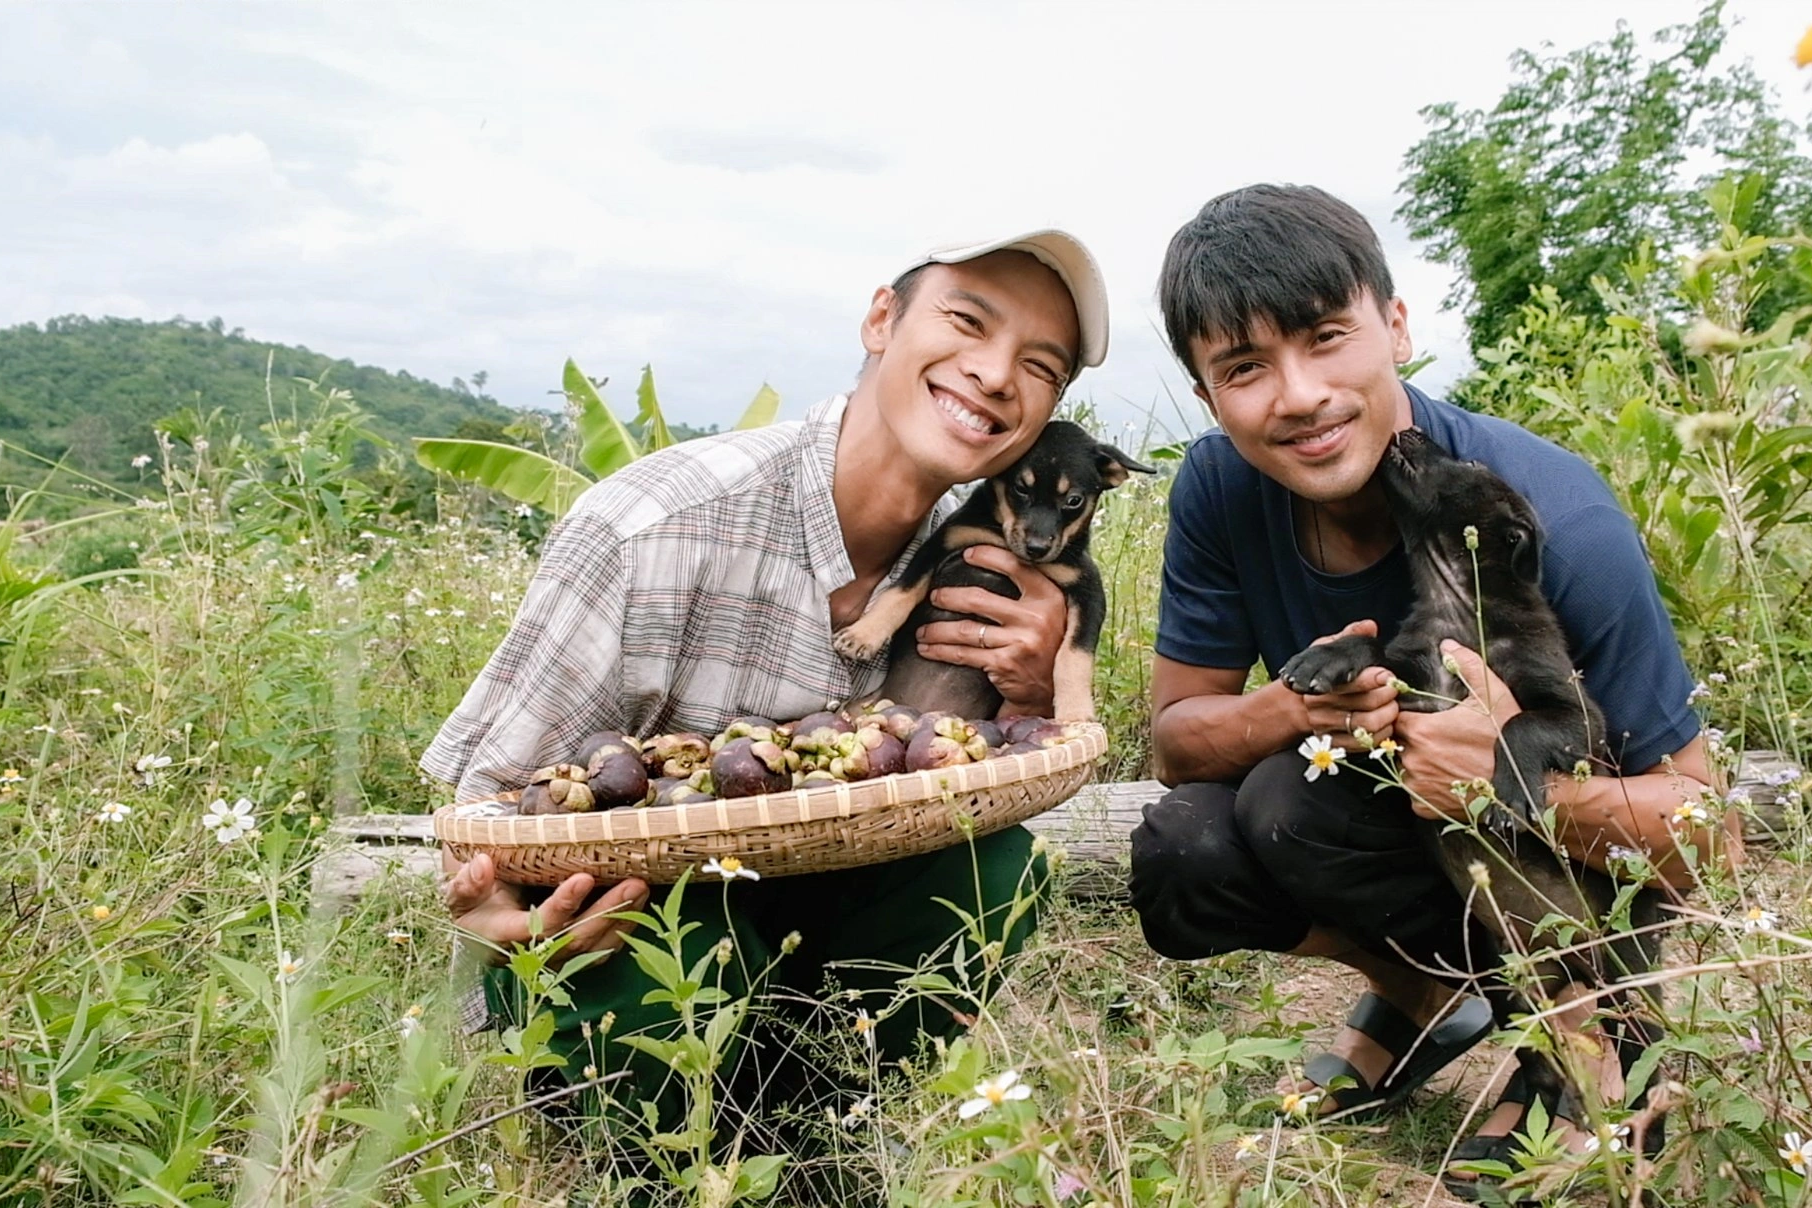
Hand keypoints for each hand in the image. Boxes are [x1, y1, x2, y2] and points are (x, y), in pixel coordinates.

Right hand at [443, 851, 648, 966]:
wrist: (480, 921)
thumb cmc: (473, 901)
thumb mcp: (460, 891)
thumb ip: (467, 881)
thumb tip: (482, 864)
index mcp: (503, 939)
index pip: (537, 927)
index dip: (562, 906)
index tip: (584, 878)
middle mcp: (533, 956)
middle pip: (576, 940)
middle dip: (607, 913)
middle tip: (634, 883)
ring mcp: (556, 959)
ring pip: (595, 948)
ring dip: (622, 919)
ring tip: (643, 888)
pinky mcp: (573, 956)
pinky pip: (603, 949)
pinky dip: (625, 928)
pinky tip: (642, 903)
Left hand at [914, 545, 1064, 715]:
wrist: (1053, 689)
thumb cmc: (1047, 646)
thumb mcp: (1050, 613)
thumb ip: (1031, 591)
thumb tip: (992, 561)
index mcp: (1049, 597)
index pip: (1016, 566)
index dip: (989, 556)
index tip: (967, 554)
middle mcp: (1036, 618)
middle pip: (979, 599)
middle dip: (949, 597)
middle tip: (934, 596)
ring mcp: (1020, 642)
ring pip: (966, 629)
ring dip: (937, 629)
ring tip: (923, 630)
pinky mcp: (1005, 664)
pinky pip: (963, 653)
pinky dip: (940, 651)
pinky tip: (927, 649)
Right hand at [1299, 619, 1399, 749]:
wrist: (1295, 706)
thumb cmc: (1318, 674)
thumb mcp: (1326, 650)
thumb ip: (1347, 636)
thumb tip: (1370, 625)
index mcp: (1319, 683)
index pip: (1349, 683)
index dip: (1373, 679)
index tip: (1388, 675)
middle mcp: (1320, 708)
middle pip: (1363, 706)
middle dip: (1386, 697)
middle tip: (1394, 689)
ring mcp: (1327, 728)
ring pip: (1366, 727)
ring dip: (1387, 717)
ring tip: (1392, 706)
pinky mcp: (1334, 743)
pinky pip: (1363, 745)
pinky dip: (1381, 736)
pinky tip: (1385, 724)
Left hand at [1395, 641, 1520, 819]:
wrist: (1526, 785)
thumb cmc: (1508, 738)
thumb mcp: (1493, 695)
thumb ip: (1467, 666)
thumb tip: (1447, 644)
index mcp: (1420, 730)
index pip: (1396, 717)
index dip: (1408, 716)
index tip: (1426, 717)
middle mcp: (1412, 760)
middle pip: (1398, 743)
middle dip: (1412, 740)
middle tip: (1439, 739)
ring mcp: (1416, 786)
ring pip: (1404, 769)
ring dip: (1417, 764)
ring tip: (1445, 760)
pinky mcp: (1424, 808)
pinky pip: (1413, 794)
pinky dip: (1425, 788)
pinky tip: (1447, 779)